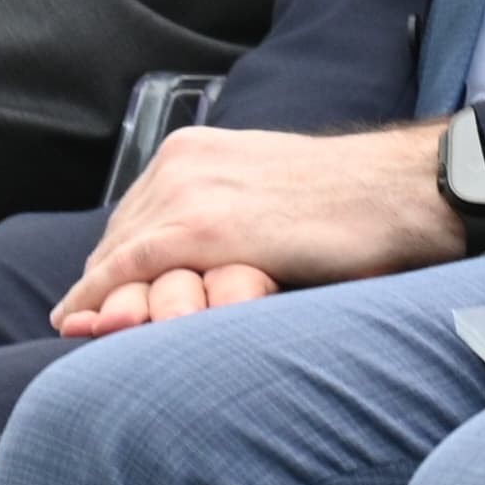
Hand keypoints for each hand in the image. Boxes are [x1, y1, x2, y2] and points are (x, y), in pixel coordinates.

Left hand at [50, 119, 455, 334]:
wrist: (401, 190)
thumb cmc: (352, 203)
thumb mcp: (270, 194)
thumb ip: (230, 212)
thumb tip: (207, 257)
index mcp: (198, 150)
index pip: (135, 216)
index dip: (112, 264)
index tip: (95, 300)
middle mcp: (183, 162)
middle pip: (117, 236)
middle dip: (102, 284)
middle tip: (86, 325)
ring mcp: (189, 191)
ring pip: (116, 257)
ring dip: (100, 299)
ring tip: (85, 334)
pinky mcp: (202, 228)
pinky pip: (128, 270)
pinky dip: (101, 301)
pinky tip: (84, 325)